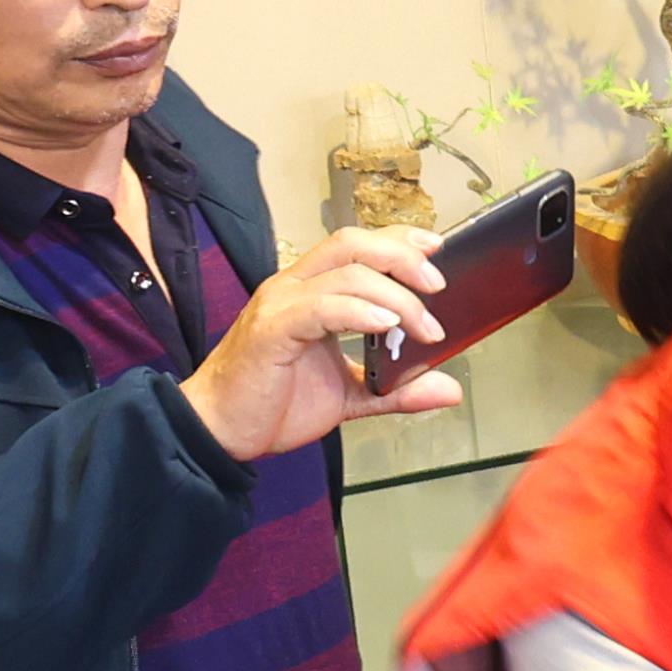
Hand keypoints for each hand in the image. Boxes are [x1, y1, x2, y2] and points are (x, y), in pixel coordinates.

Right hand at [180, 226, 460, 463]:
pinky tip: (385, 327)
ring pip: (346, 274)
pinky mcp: (271, 330)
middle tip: (438, 287)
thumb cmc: (274, 403)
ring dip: (396, 298)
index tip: (436, 248)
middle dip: (403, 259)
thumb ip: (398, 390)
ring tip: (424, 329)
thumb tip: (448, 389)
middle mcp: (294, 288)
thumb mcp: (351, 395)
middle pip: (353, 246)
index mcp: (311, 292)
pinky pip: (321, 307)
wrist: (222, 430)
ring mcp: (281, 305)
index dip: (397, 240)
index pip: (356, 247)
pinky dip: (359, 312)